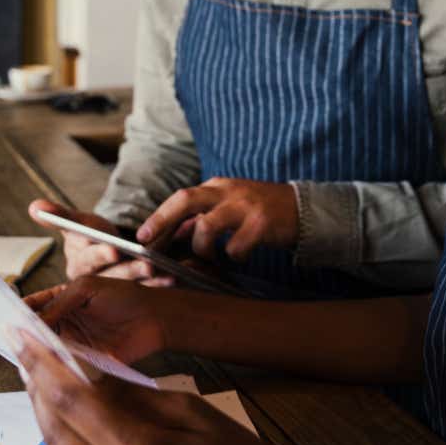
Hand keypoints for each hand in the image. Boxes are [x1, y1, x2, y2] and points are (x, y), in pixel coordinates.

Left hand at [12, 330, 314, 444]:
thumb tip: (90, 377)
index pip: (70, 400)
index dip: (40, 366)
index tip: (23, 341)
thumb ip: (135, 398)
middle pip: (57, 436)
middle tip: (33, 368)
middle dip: (41, 397)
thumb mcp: (195, 415)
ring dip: (66, 437)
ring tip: (75, 410)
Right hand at [24, 276, 167, 366]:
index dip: (19, 313)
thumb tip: (33, 320)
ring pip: (48, 349)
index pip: (34, 307)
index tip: (4, 320)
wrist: (155, 318)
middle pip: (37, 331)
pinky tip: (47, 368)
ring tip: (24, 355)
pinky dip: (56, 367)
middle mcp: (66, 322)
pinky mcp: (86, 361)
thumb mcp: (87, 289)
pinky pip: (65, 365)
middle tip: (11, 341)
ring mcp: (75, 342)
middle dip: (25, 336)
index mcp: (63, 300)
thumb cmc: (125, 296)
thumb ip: (59, 303)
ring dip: (39, 353)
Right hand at [28, 200, 171, 284]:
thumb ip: (59, 216)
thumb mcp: (78, 224)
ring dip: (146, 279)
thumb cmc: (91, 235)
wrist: (108, 251)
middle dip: (128, 269)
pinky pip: (145, 291)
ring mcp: (111, 291)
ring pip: (128, 285)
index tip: (114, 249)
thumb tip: (34, 206)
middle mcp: (91, 283)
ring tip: (162, 271)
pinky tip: (172, 278)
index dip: (99, 254)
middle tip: (147, 264)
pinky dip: (159, 284)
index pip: (87, 259)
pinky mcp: (130, 296)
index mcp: (77, 264)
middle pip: (110, 275)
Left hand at [135, 178, 297, 261]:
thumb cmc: (260, 210)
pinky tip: (242, 256)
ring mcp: (245, 206)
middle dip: (162, 221)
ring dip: (202, 248)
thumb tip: (176, 230)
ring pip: (206, 226)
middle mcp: (228, 191)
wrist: (303, 209)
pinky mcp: (261, 223)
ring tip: (211, 258)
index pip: (181, 198)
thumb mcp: (229, 207)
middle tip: (149, 243)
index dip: (160, 216)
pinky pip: (235, 246)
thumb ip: (204, 216)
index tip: (142, 235)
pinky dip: (233, 256)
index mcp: (217, 186)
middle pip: (186, 200)